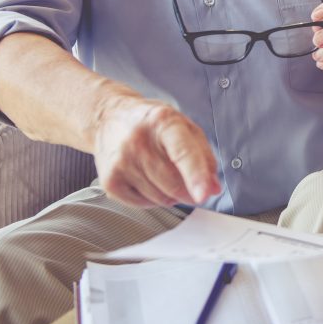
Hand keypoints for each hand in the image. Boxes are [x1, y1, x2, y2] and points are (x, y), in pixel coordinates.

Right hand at [93, 95, 220, 207]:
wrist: (110, 119)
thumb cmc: (151, 124)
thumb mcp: (185, 127)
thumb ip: (205, 156)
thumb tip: (214, 188)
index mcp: (163, 122)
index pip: (182, 152)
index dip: (196, 175)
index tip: (205, 194)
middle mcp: (138, 141)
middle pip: (173, 183)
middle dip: (190, 191)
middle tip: (194, 187)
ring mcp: (120, 162)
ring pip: (160, 198)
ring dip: (172, 195)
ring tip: (164, 173)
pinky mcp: (109, 181)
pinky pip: (143, 204)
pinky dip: (153, 199)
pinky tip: (149, 180)